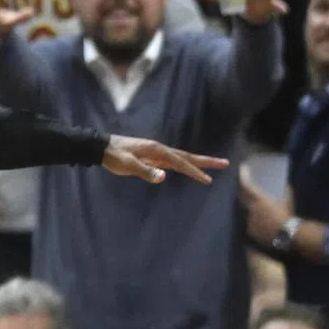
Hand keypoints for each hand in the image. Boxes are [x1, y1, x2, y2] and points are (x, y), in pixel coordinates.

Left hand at [101, 135, 228, 183]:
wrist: (102, 148)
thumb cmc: (114, 156)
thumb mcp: (127, 164)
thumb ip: (145, 171)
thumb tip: (163, 177)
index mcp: (156, 150)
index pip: (180, 162)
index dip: (194, 172)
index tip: (208, 180)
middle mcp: (160, 150)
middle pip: (187, 157)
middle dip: (206, 161)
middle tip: (226, 163)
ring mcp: (157, 154)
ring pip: (182, 159)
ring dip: (197, 163)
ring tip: (214, 167)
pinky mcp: (153, 158)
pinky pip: (173, 163)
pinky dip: (184, 166)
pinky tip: (189, 170)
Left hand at [240, 168, 292, 248]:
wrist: (289, 234)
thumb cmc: (289, 216)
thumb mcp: (288, 202)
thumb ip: (287, 192)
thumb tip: (288, 185)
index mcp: (260, 199)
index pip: (247, 184)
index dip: (243, 175)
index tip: (243, 168)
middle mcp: (252, 208)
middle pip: (242, 197)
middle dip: (244, 193)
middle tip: (249, 193)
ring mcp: (249, 220)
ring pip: (247, 212)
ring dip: (252, 211)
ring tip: (263, 215)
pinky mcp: (250, 231)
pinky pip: (250, 225)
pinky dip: (255, 224)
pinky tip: (263, 226)